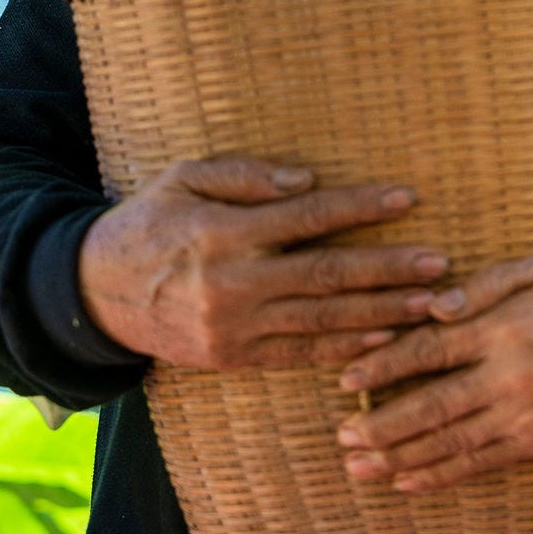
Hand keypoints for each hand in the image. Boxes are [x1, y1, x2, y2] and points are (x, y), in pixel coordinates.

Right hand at [78, 155, 449, 369]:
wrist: (93, 294)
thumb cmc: (149, 221)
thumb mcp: (184, 177)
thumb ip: (246, 174)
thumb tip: (308, 180)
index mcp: (223, 231)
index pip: (308, 217)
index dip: (361, 207)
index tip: (407, 197)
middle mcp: (233, 284)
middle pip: (327, 276)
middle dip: (389, 270)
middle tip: (439, 264)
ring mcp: (234, 328)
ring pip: (322, 321)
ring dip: (382, 313)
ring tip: (430, 304)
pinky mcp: (234, 358)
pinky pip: (300, 354)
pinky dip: (346, 348)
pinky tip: (385, 338)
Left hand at [331, 248, 532, 492]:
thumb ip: (489, 282)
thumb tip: (434, 306)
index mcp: (507, 326)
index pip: (429, 348)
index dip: (383, 364)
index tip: (346, 376)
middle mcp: (510, 375)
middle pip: (430, 404)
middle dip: (380, 423)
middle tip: (341, 435)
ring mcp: (525, 414)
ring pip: (449, 442)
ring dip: (400, 457)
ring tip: (358, 467)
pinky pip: (481, 463)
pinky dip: (441, 476)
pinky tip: (409, 482)